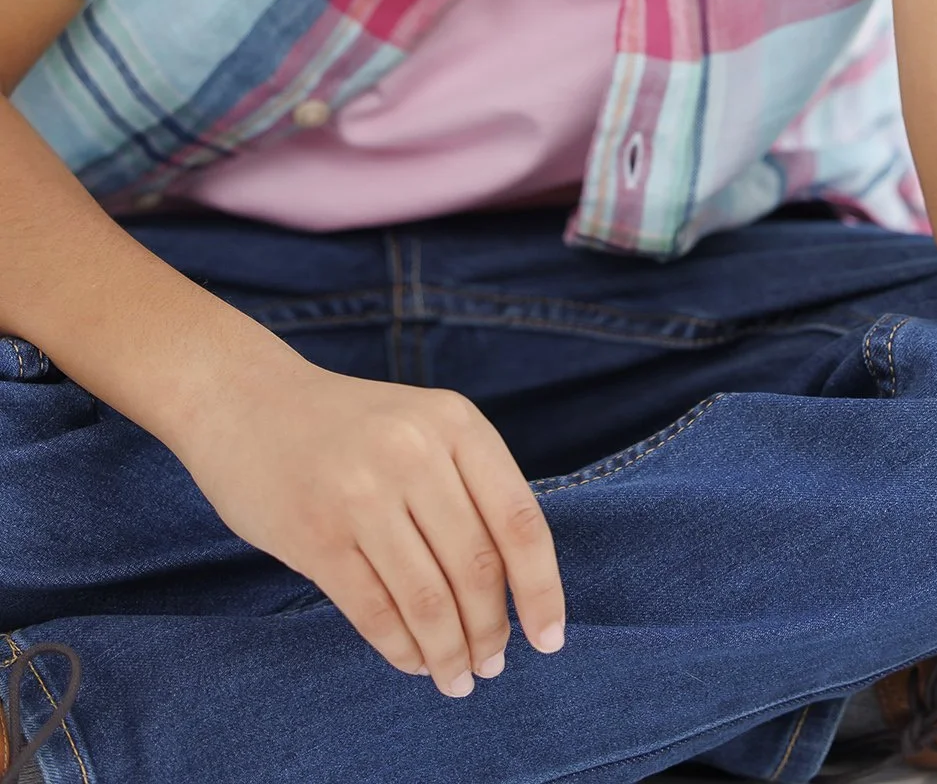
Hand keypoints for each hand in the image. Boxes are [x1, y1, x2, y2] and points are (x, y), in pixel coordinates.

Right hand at [171, 348, 566, 698]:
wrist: (246, 399)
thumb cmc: (349, 425)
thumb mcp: (422, 425)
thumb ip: (467, 486)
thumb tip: (516, 587)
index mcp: (456, 422)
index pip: (520, 521)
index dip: (543, 589)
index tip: (550, 638)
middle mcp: (414, 452)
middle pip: (477, 569)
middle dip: (491, 631)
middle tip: (492, 664)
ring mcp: (362, 494)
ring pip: (429, 601)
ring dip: (449, 653)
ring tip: (457, 677)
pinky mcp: (316, 535)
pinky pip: (375, 612)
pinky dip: (403, 650)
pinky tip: (414, 661)